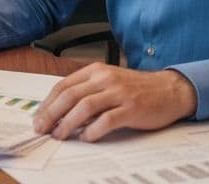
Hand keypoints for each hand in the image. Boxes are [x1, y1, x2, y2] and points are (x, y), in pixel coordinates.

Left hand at [32, 63, 196, 141]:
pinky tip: (87, 137)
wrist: (169, 90)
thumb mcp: (109, 83)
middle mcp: (105, 78)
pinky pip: (107, 120)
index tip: (38, 118)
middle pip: (70, 95)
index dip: (47, 103)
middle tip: (42, 129)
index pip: (63, 85)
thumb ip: (87, 92)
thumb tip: (60, 113)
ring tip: (60, 135)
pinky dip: (93, 130)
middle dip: (52, 114)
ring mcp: (119, 92)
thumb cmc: (137, 89)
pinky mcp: (131, 108)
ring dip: (68, 123)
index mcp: (96, 71)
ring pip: (85, 106)